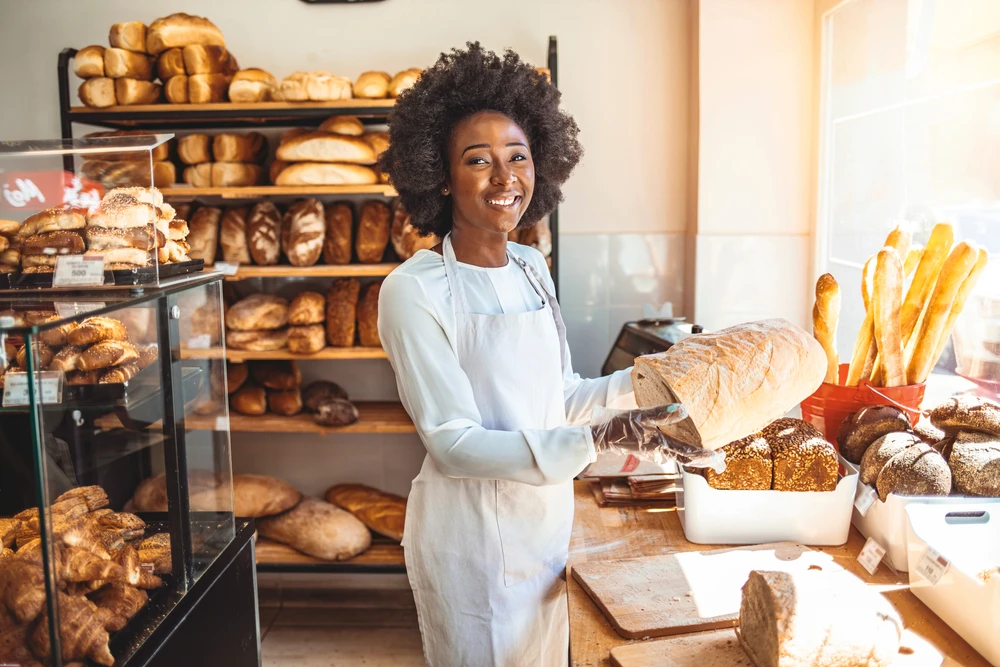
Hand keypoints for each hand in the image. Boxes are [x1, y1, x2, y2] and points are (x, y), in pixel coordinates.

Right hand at [590, 404, 727, 471]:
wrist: (601, 438)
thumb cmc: (620, 426)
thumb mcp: (640, 415)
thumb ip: (661, 413)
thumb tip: (684, 409)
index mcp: (660, 444)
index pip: (688, 454)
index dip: (705, 456)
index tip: (720, 456)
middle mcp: (660, 452)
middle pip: (687, 459)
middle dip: (704, 458)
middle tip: (721, 456)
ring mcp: (655, 453)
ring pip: (679, 457)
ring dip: (694, 455)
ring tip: (708, 450)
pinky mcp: (650, 450)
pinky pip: (671, 452)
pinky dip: (683, 451)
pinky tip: (685, 444)